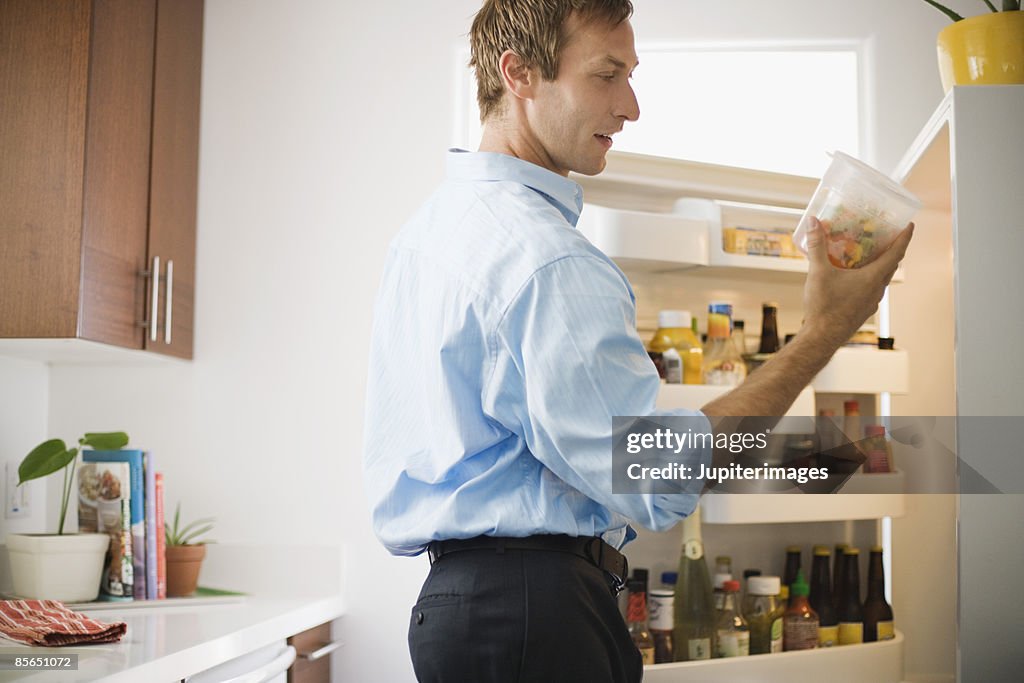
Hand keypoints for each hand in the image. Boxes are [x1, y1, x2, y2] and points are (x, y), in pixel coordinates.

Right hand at [801, 217, 913, 346]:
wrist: (821, 338)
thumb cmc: (824, 306)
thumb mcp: (818, 272)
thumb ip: (817, 245)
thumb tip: (813, 222)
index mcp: (873, 278)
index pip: (896, 253)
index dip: (905, 237)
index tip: (910, 225)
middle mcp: (877, 290)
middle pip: (891, 265)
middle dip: (891, 250)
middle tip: (887, 237)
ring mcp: (871, 302)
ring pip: (881, 279)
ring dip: (879, 266)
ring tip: (868, 255)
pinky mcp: (863, 311)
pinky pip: (871, 290)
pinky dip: (868, 279)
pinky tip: (853, 278)